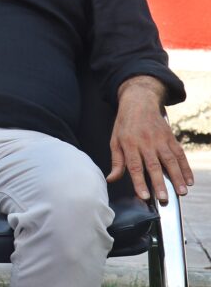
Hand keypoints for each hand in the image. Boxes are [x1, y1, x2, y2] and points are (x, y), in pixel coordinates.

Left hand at [107, 76, 193, 203]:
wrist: (139, 102)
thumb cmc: (125, 125)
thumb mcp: (115, 140)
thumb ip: (116, 161)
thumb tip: (111, 179)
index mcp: (129, 144)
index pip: (134, 166)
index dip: (139, 182)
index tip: (144, 196)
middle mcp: (146, 142)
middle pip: (154, 165)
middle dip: (159, 183)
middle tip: (164, 199)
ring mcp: (160, 140)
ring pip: (170, 160)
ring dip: (177, 177)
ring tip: (181, 192)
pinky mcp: (171, 138)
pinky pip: (180, 154)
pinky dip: (186, 167)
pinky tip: (189, 180)